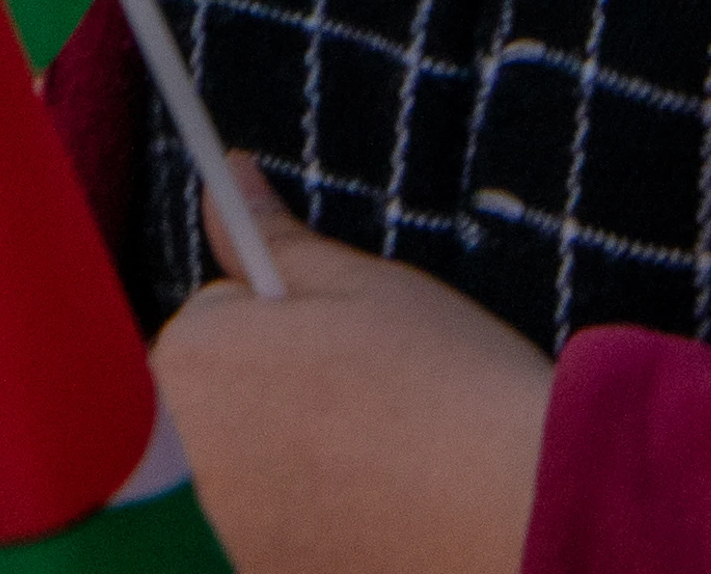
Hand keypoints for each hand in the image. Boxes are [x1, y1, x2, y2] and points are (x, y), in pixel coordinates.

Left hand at [154, 174, 551, 573]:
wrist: (521, 515)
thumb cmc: (444, 384)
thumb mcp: (359, 282)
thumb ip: (271, 236)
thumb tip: (228, 176)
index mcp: (196, 364)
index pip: (212, 317)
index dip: (282, 314)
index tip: (341, 337)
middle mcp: (189, 461)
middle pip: (222, 400)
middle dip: (278, 388)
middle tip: (370, 396)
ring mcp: (226, 534)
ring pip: (250, 470)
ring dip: (296, 459)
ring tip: (386, 455)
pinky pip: (278, 531)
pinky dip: (318, 521)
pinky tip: (385, 510)